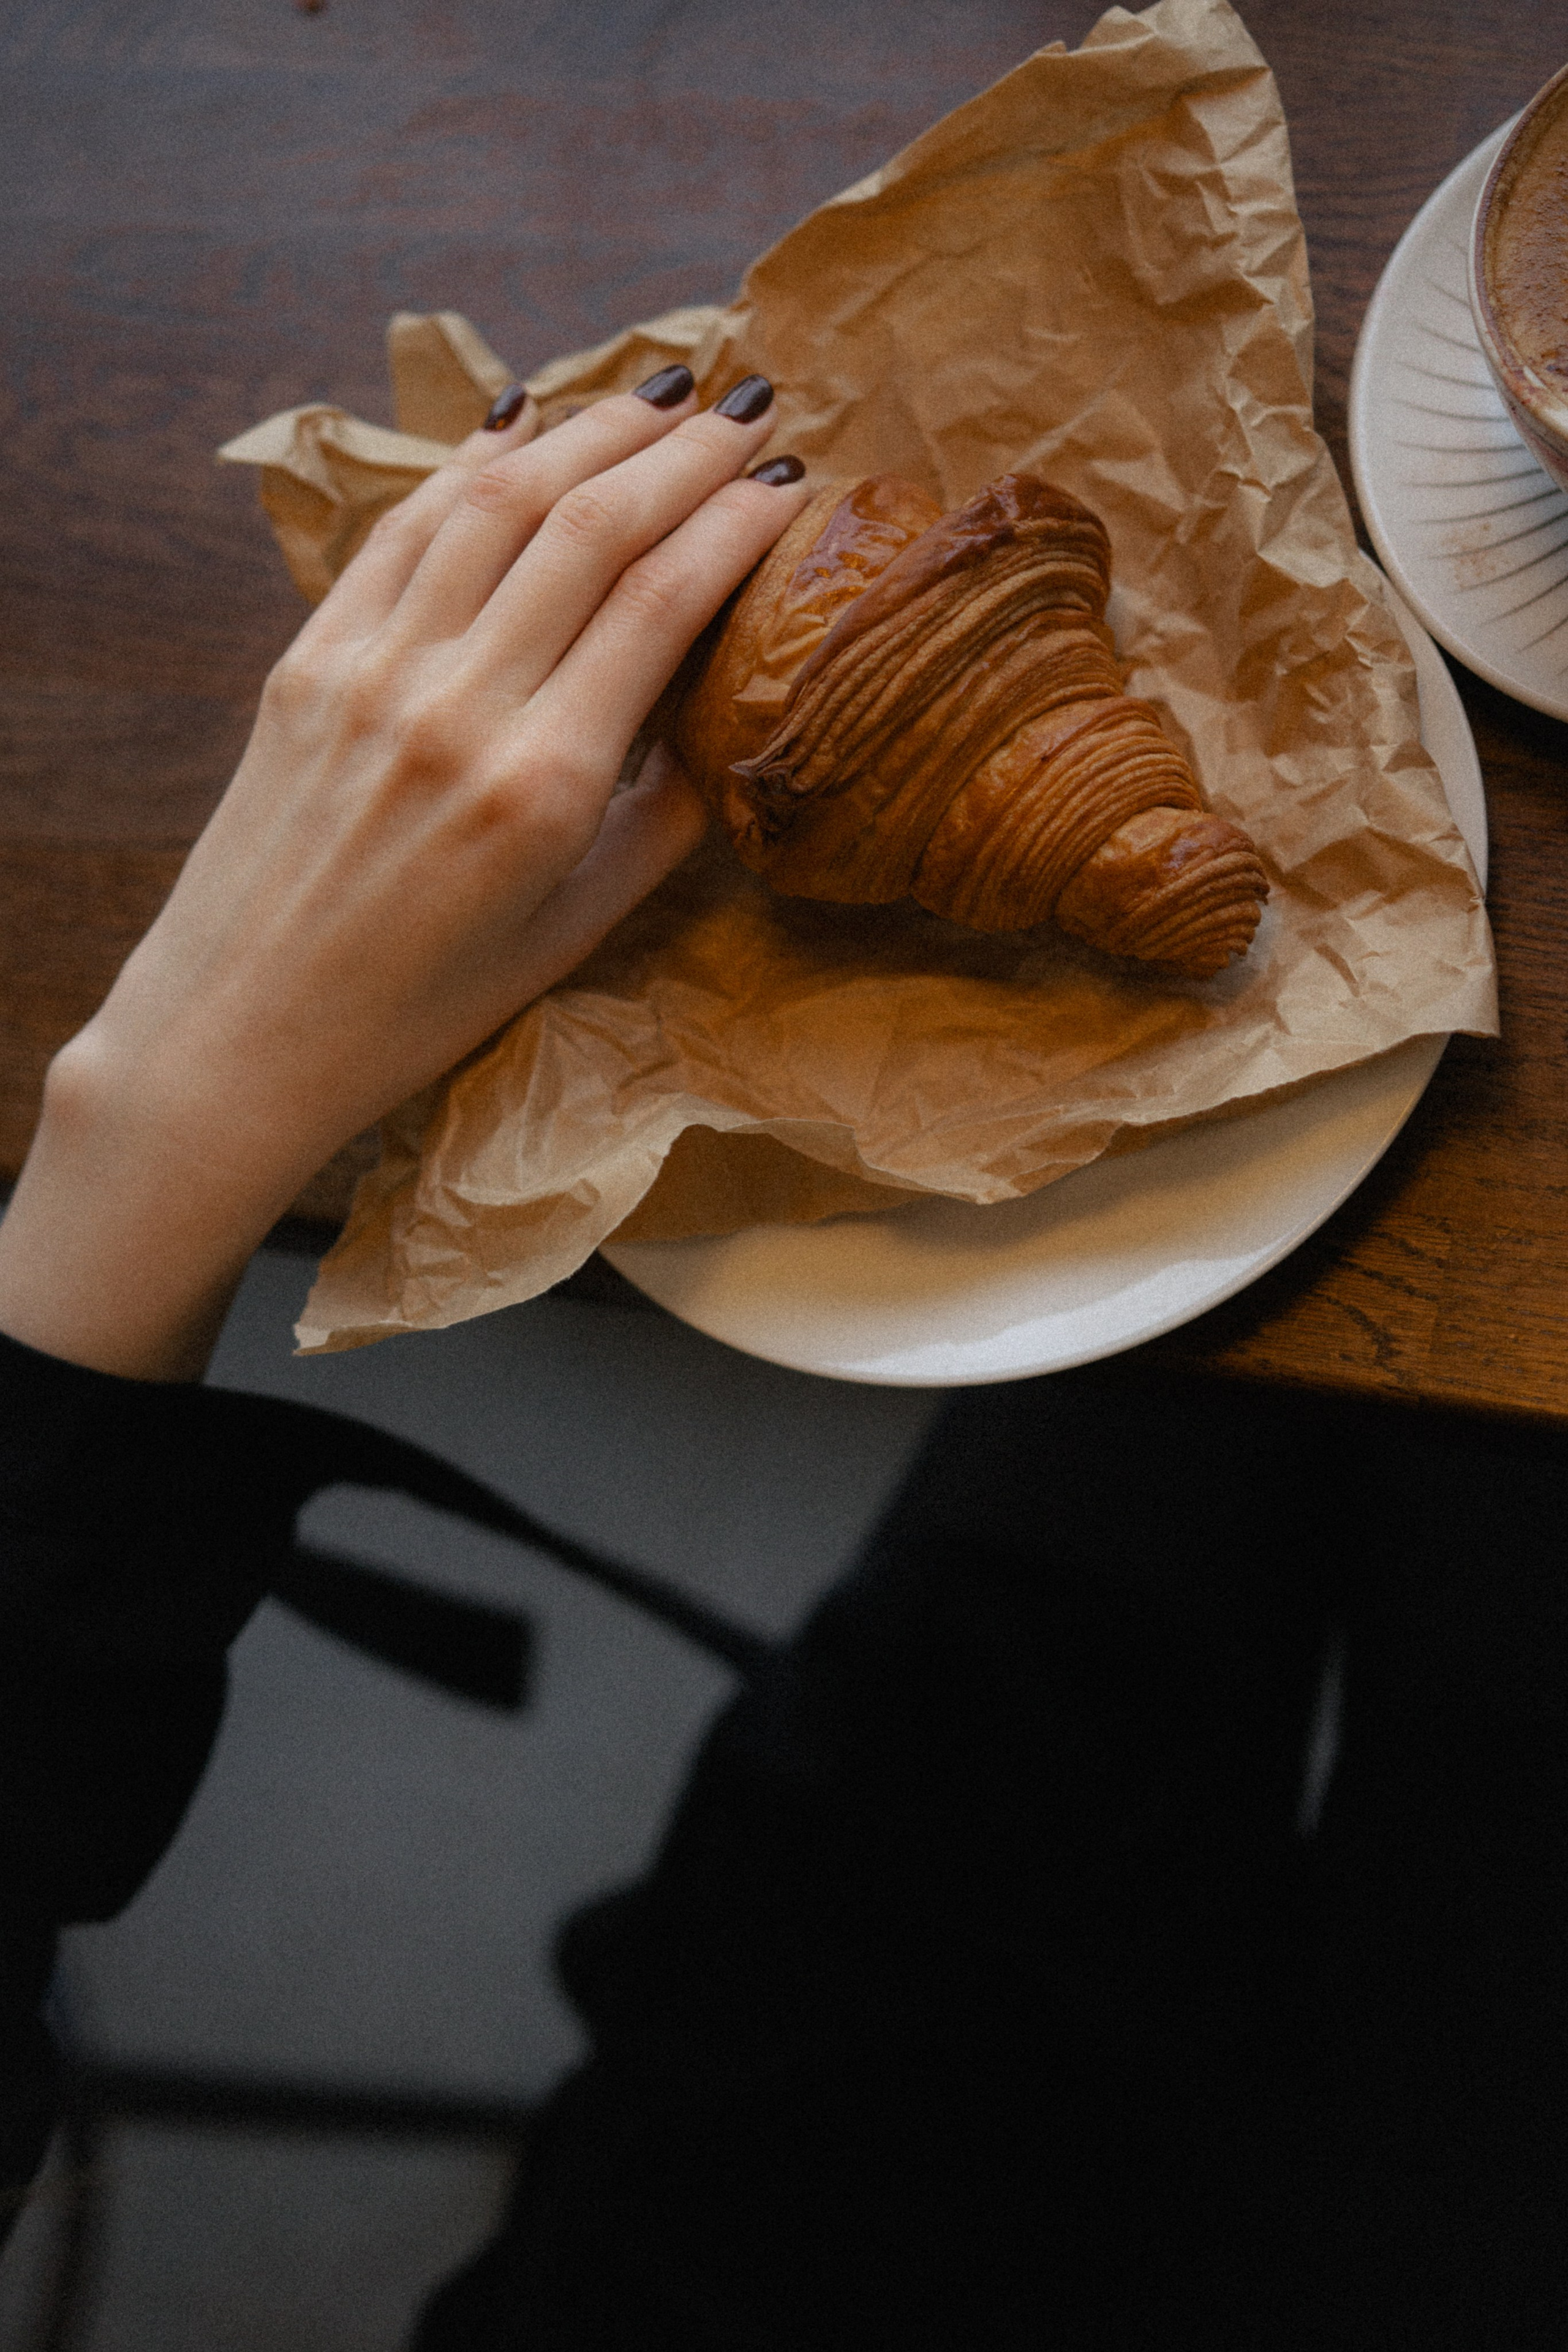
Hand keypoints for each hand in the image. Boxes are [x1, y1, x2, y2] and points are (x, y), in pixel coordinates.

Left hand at [0, 369, 809, 1377]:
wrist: (247, 1030)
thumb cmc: (426, 1004)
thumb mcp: (576, 926)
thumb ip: (664, 813)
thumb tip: (725, 704)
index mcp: (540, 785)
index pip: (662, 599)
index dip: (738, 520)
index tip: (792, 477)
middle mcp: (456, 705)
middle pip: (591, 525)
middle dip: (683, 454)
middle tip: (747, 408)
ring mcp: (372, 668)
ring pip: (497, 498)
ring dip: (589, 431)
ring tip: (657, 401)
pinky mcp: (309, 655)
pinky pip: (405, 528)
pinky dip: (473, 464)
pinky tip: (527, 428)